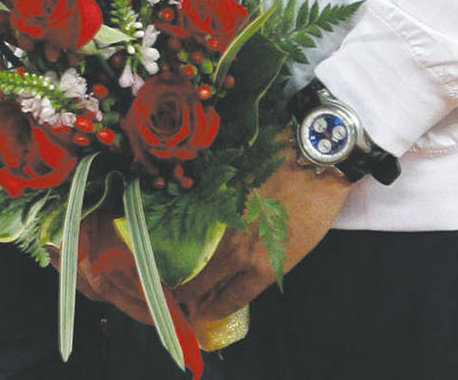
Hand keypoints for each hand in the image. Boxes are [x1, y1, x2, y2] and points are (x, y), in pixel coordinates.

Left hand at [73, 151, 351, 331]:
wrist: (312, 154)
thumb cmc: (269, 146)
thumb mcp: (225, 158)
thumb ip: (200, 183)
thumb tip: (176, 194)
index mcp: (203, 200)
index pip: (166, 240)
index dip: (154, 259)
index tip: (145, 264)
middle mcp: (216, 229)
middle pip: (180, 268)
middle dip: (168, 282)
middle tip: (161, 287)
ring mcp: (242, 251)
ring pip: (203, 288)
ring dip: (188, 298)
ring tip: (180, 300)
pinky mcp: (267, 265)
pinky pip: (235, 298)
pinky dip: (217, 307)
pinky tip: (206, 311)